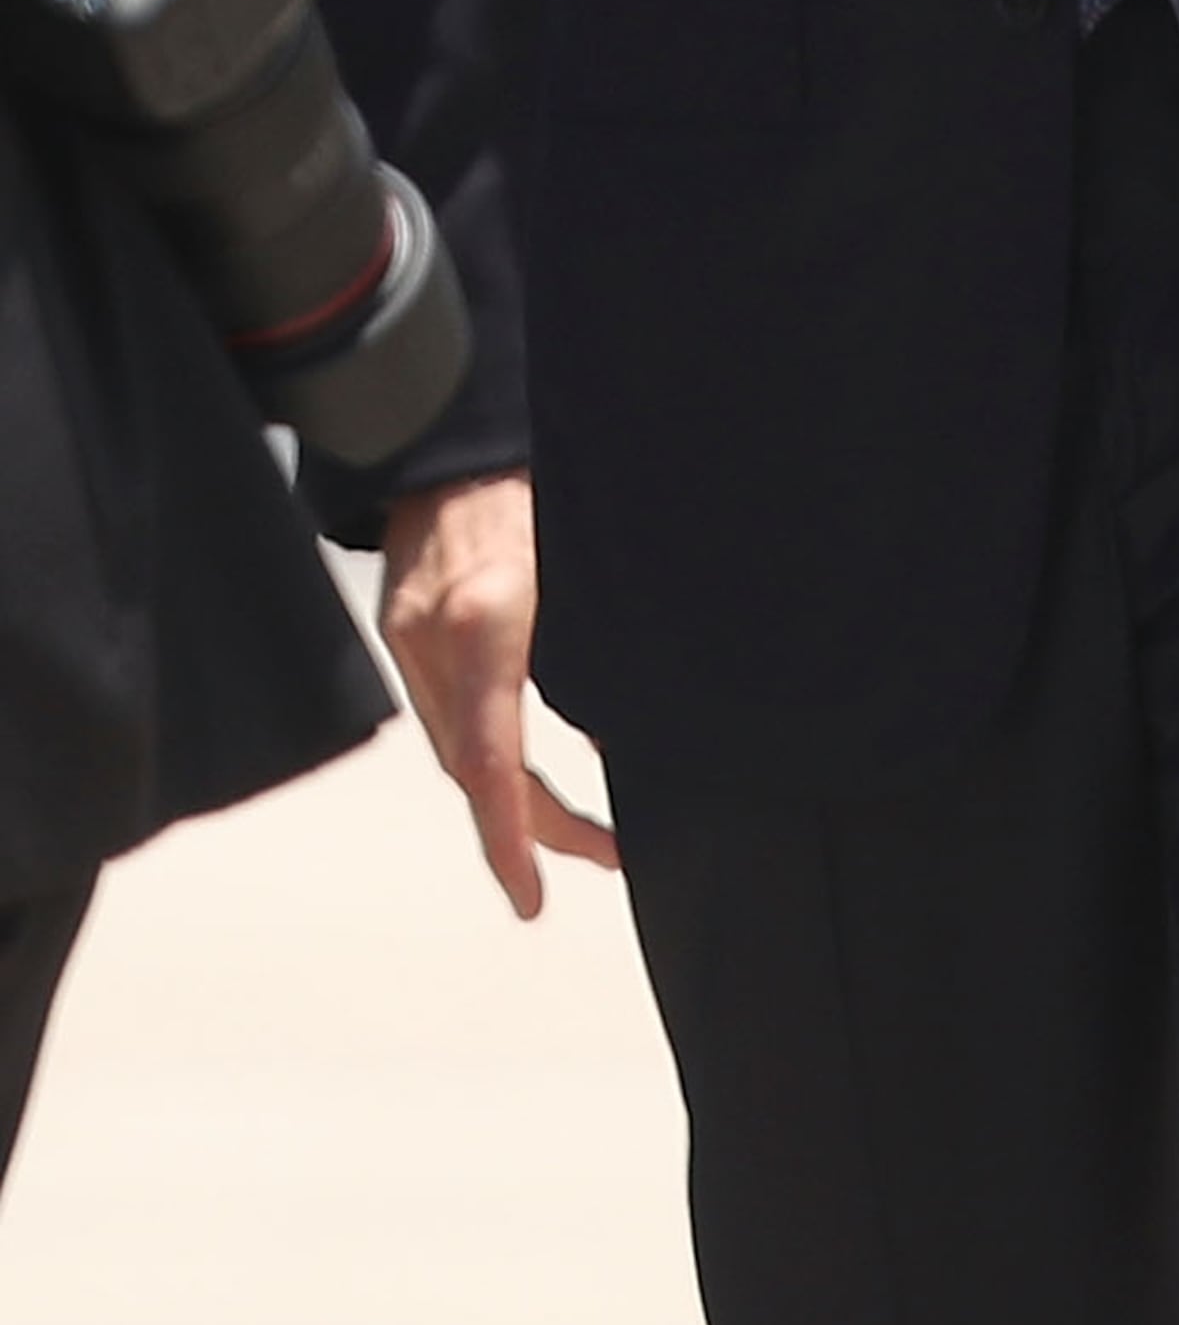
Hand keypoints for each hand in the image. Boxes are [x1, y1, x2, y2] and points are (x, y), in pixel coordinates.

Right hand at [374, 469, 616, 919]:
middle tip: (602, 859)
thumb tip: (629, 733)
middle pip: (473, 768)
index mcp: (487, 617)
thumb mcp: (593, 559)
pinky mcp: (403, 629)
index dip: (515, 834)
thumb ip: (607, 648)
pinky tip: (529, 773)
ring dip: (512, 796)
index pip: (491, 756)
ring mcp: (410, 637)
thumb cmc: (539, 481)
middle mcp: (435, 638)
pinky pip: (448, 712)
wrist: (455, 429)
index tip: (534, 895)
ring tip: (580, 833)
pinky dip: (489, 751)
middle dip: (532, 828)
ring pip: (458, 747)